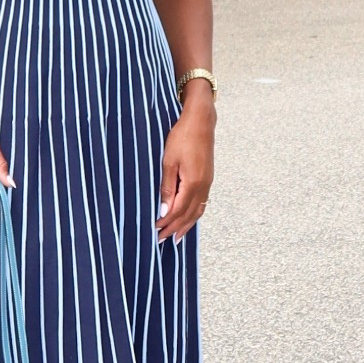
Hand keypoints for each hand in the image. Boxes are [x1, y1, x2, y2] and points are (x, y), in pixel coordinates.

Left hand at [157, 85, 213, 238]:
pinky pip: (202, 203)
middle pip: (188, 215)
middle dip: (175, 229)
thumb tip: (164, 210)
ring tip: (176, 237)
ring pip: (197, 211)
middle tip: (162, 240)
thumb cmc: (182, 138)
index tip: (155, 230)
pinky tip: (189, 219)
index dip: (166, 222)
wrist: (201, 122)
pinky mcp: (208, 178)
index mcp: (192, 183)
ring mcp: (207, 183)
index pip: (177, 210)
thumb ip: (167, 187)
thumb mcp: (168, 162)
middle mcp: (203, 186)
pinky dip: (194, 215)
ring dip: (186, 225)